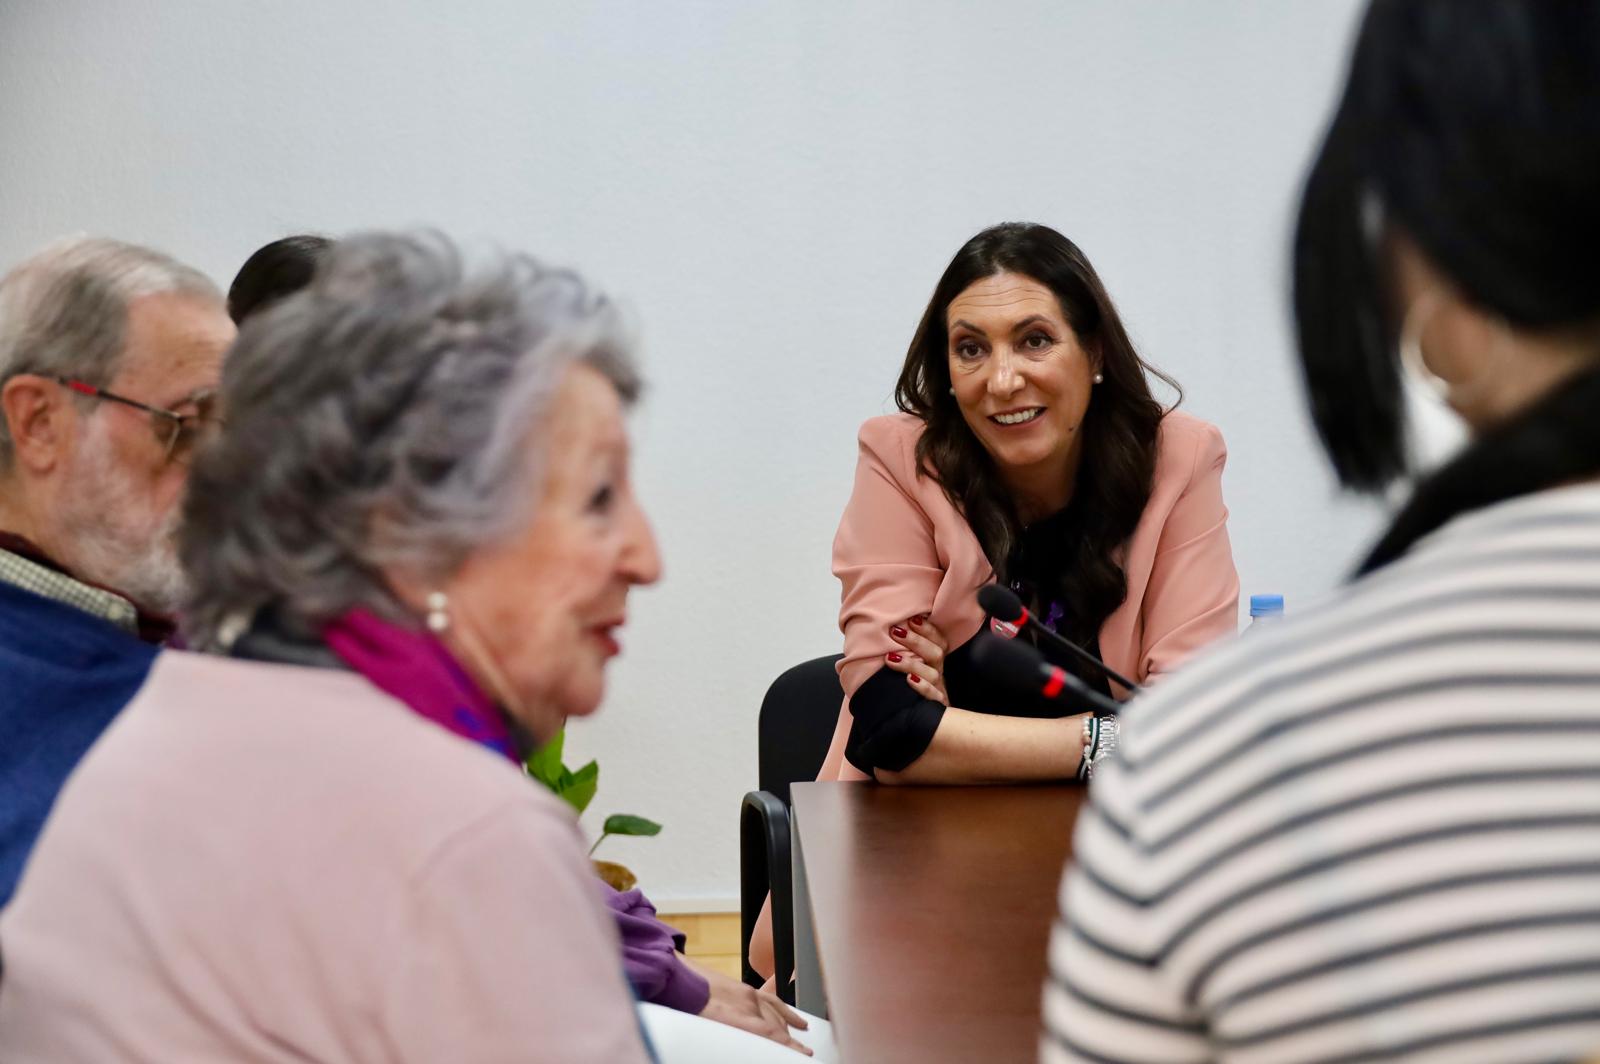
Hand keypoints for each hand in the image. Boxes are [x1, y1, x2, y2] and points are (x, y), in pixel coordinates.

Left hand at [692, 960, 811, 1054]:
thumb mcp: (706, 1029)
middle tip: (800, 1054)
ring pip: (775, 1015)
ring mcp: (748, 994)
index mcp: (737, 1015)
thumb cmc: (685, 1005)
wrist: (676, 979)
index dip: (790, 1045)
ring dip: (789, 1030)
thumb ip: (726, 1041)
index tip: (803, 1054)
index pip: (771, 1033)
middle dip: (790, 1042)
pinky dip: (786, 1012)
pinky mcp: (745, 988)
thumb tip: (740, 1045)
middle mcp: (747, 1003)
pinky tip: (796, 1020)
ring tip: (802, 1045)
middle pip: (775, 1026)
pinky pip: (772, 1000)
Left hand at [885, 614, 949, 705]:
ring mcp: (938, 691)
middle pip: (935, 653)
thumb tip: (885, 634)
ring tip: (890, 657)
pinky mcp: (936, 708)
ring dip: (911, 663)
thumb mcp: (906, 670)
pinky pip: (933, 696)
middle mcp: (938, 674)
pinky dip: (922, 687)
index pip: (938, 641)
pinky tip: (909, 680)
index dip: (928, 629)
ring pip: (932, 673)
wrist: (915, 724)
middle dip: (916, 641)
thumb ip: (900, 654)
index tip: (911, 619)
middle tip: (895, 632)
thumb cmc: (906, 693)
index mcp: (933, 663)